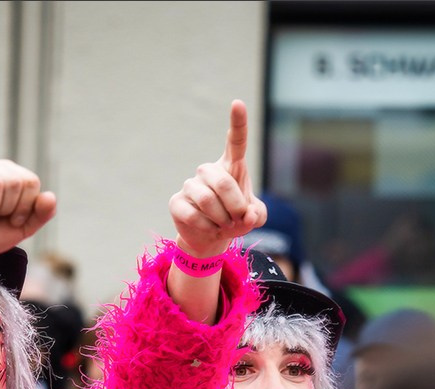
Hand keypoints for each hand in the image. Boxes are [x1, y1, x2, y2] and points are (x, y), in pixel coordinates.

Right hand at [168, 100, 266, 258]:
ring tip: (223, 226)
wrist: (210, 238)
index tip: (238, 103)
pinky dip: (207, 227)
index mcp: (231, 166)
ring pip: (207, 201)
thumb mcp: (254, 218)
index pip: (235, 141)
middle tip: (238, 220)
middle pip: (223, 183)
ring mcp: (190, 184)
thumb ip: (257, 214)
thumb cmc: (235, 220)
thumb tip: (247, 214)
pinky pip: (193, 215)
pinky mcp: (176, 202)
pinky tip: (210, 229)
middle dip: (235, 207)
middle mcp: (208, 170)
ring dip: (221, 220)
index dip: (238, 122)